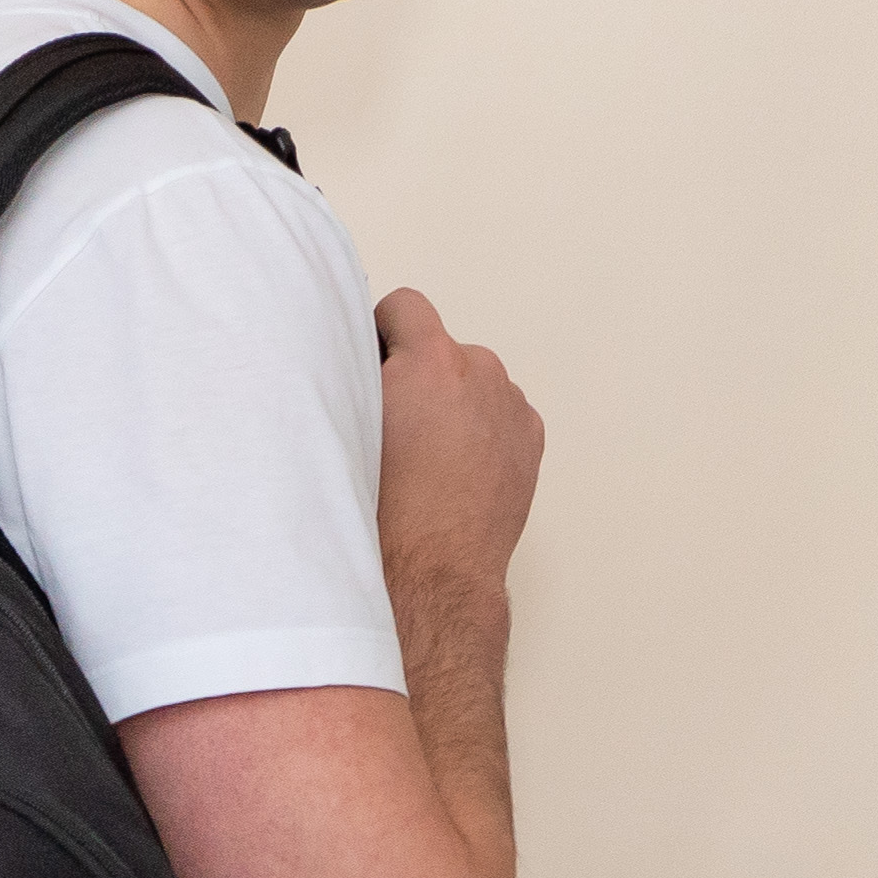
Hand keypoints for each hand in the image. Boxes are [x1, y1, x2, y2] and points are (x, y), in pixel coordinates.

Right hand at [373, 288, 543, 597]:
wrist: (432, 571)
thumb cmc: (385, 509)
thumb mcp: (348, 426)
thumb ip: (358, 374)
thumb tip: (361, 353)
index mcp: (432, 361)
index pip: (404, 307)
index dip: (381, 333)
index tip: (372, 365)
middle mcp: (480, 372)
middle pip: (440, 349)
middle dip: (418, 375)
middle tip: (393, 427)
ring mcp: (511, 405)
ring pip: (471, 382)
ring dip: (450, 403)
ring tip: (426, 457)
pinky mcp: (529, 437)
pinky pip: (498, 413)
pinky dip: (479, 429)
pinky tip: (455, 468)